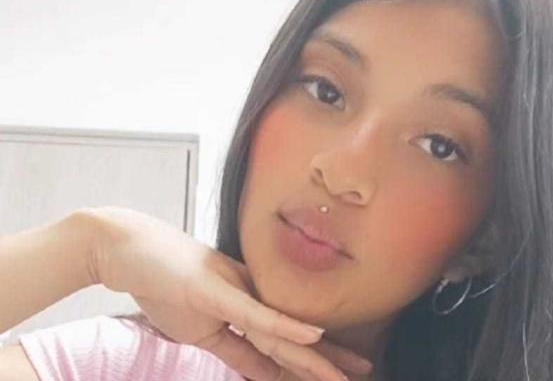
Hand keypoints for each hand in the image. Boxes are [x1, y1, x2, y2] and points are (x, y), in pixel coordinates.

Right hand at [75, 206, 372, 380]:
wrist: (125, 248)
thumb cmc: (161, 281)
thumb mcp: (198, 329)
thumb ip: (231, 348)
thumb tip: (257, 371)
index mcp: (244, 304)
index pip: (282, 339)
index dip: (309, 359)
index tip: (338, 372)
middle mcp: (246, 295)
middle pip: (291, 334)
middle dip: (326, 358)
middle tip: (364, 370)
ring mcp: (231, 290)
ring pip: (279, 329)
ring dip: (313, 356)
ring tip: (346, 372)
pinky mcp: (214, 289)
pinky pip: (253, 314)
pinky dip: (283, 327)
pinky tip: (312, 336)